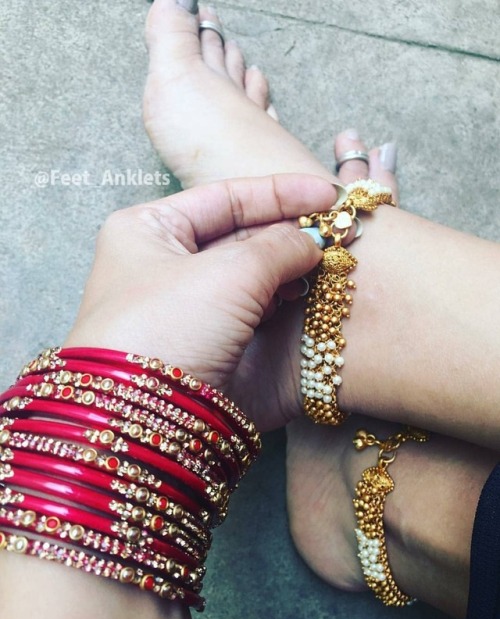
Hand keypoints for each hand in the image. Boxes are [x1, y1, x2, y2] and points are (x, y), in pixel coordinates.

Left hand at [65, 174, 336, 430]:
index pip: (225, 198)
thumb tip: (314, 240)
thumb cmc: (168, 330)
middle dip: (288, 234)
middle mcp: (165, 265)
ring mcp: (187, 307)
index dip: (280, 193)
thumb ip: (279, 246)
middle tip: (338, 232)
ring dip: (290, 270)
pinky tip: (308, 296)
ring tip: (328, 264)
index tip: (329, 196)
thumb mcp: (228, 273)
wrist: (146, 422)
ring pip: (251, 277)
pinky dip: (283, 302)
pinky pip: (254, 311)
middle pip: (240, 236)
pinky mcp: (208, 344)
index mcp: (150, 230)